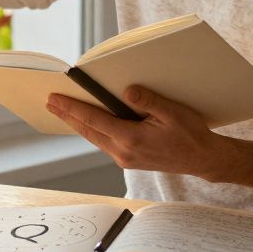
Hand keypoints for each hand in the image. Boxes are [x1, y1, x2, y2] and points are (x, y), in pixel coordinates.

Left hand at [46, 86, 230, 178]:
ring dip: (78, 124)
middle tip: (49, 103)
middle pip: (88, 131)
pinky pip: (105, 142)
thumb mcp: (173, 113)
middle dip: (68, 116)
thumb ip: (148, 101)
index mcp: (131, 139)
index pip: (94, 120)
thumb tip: (127, 91)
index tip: (54, 99)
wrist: (203, 159)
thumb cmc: (191, 135)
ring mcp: (126, 159)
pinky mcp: (130, 160)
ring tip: (63, 111)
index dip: (72, 108)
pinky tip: (89, 123)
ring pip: (95, 138)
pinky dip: (93, 130)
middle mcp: (124, 152)